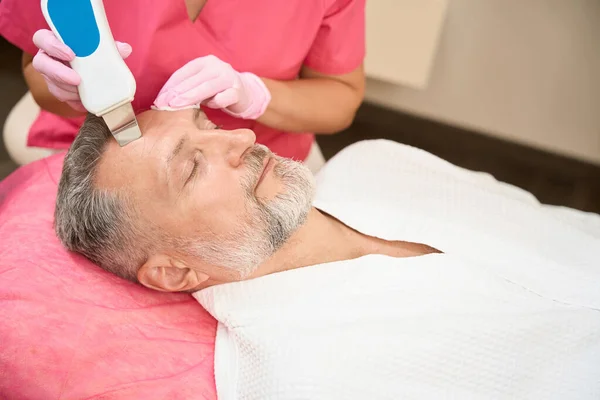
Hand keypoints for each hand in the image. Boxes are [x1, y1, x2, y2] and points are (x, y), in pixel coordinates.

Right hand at [31, 29, 131, 111]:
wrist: (95, 71)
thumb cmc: (93, 53)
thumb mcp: (101, 48)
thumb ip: (110, 48)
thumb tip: (125, 49)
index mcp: (55, 41)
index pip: (42, 38)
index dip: (53, 46)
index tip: (71, 54)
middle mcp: (48, 58)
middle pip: (41, 64)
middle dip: (59, 73)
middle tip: (78, 80)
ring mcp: (50, 75)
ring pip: (53, 84)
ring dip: (69, 90)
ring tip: (86, 92)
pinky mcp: (58, 90)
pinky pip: (63, 98)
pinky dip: (75, 100)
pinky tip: (86, 102)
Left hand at [153, 55, 270, 119]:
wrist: (246, 93)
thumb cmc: (218, 90)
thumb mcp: (202, 83)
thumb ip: (188, 87)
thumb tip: (165, 99)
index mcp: (205, 62)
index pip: (183, 73)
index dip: (170, 86)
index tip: (159, 99)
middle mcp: (217, 66)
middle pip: (193, 80)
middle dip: (176, 93)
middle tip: (163, 104)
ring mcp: (229, 77)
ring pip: (206, 87)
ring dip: (190, 97)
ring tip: (176, 105)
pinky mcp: (237, 91)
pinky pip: (223, 98)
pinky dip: (215, 103)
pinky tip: (209, 106)